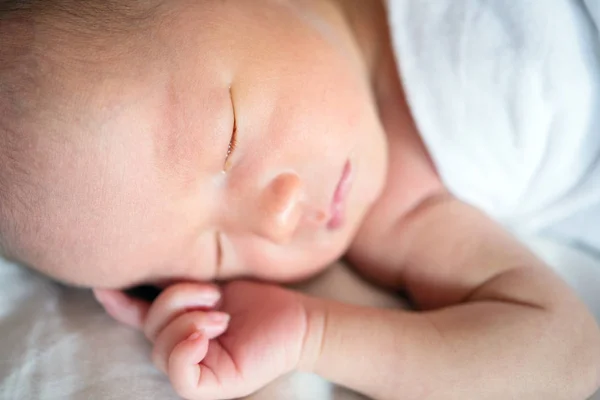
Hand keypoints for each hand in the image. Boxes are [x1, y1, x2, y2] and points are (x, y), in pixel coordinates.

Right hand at [94, 281, 308, 399]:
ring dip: (187, 321)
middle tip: (212, 295)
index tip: (103, 285)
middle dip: (175, 301)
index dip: (119, 304)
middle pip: (150, 329)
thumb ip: (178, 281)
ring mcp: (197, 368)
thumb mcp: (211, 282)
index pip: (139, 317)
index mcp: (180, 324)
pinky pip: (180, 376)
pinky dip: (184, 350)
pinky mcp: (213, 385)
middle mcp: (183, 347)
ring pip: (161, 349)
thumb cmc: (258, 300)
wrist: (296, 318)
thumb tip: (147, 263)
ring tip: (220, 315)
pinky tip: (206, 334)